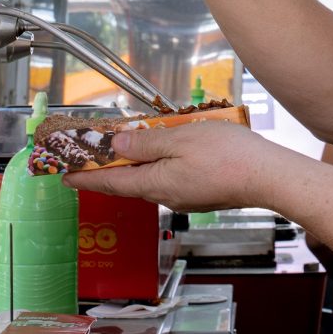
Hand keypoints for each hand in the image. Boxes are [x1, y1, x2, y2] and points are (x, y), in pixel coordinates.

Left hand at [62, 121, 277, 211]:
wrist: (267, 176)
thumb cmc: (228, 157)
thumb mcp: (180, 138)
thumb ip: (147, 140)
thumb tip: (117, 143)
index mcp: (154, 182)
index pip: (109, 181)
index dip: (85, 176)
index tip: (64, 175)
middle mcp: (165, 194)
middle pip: (129, 181)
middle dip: (109, 169)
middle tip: (93, 156)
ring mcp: (185, 195)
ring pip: (151, 178)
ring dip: (137, 163)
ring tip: (130, 144)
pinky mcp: (202, 191)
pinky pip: (171, 177)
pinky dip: (160, 164)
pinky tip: (169, 150)